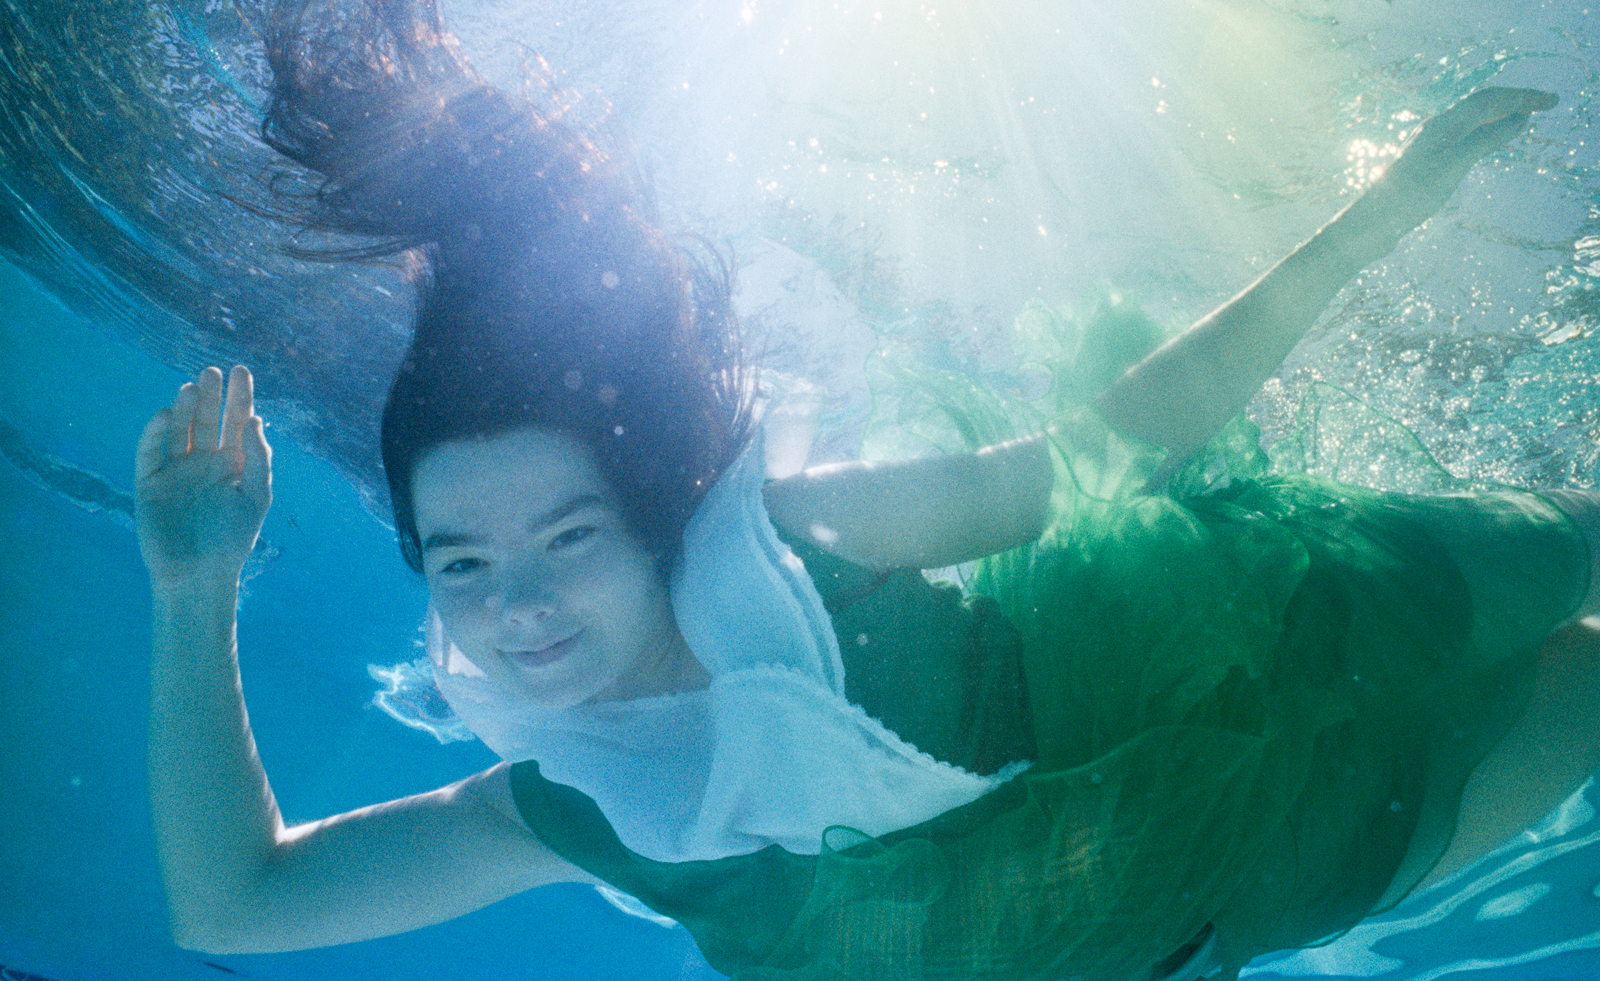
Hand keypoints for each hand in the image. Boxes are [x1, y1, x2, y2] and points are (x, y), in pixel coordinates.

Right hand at [136, 366, 272, 583]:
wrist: (199, 575)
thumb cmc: (232, 540)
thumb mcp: (256, 497)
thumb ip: (258, 459)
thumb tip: (255, 420)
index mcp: (233, 464)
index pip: (236, 423)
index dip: (239, 397)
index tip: (240, 371)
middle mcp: (204, 461)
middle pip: (207, 420)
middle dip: (210, 396)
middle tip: (213, 371)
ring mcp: (176, 470)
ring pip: (179, 430)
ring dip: (184, 408)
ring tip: (192, 387)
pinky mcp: (150, 482)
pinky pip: (149, 451)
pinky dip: (154, 432)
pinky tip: (166, 414)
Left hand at [1340, 87, 1557, 254]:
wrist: (1369, 225)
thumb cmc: (1407, 198)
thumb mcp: (1452, 167)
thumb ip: (1484, 141)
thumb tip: (1518, 119)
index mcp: (1442, 126)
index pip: (1489, 100)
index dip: (1522, 96)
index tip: (1552, 100)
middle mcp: (1435, 130)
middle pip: (1482, 105)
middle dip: (1516, 101)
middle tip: (1548, 103)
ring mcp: (1431, 146)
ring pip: (1473, 121)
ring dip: (1502, 115)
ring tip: (1527, 117)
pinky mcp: (1428, 164)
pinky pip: (1465, 138)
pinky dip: (1487, 134)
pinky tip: (1495, 144)